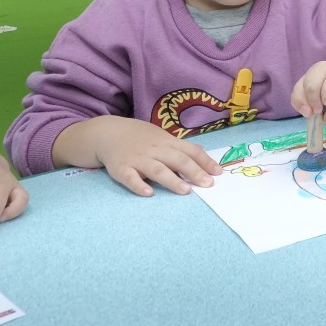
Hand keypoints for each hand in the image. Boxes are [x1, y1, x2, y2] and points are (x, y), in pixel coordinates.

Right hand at [56, 116, 221, 196]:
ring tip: (185, 191)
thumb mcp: (161, 137)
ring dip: (172, 180)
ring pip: (157, 169)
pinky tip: (148, 193)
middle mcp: (155, 149)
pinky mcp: (121, 168)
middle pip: (177, 160)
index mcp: (167, 141)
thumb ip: (180, 146)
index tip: (218, 173)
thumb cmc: (139, 137)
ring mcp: (138, 159)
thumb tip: (202, 153)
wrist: (107, 132)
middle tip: (208, 184)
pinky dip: (139, 185)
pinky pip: (130, 177)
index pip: (190, 150)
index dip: (205, 161)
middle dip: (194, 172)